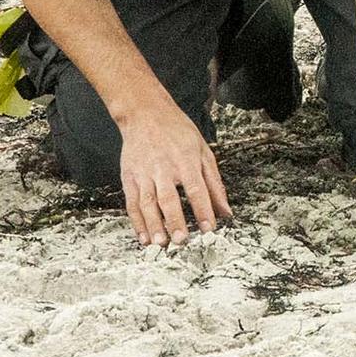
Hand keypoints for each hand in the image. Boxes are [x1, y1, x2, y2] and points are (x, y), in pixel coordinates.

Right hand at [118, 106, 232, 246]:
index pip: (196, 188)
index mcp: (185, 159)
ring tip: (161, 243)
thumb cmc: (177, 131)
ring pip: (147, 203)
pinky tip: (144, 236)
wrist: (145, 113)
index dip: (203, 210)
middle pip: (169, 198)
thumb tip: (226, 211)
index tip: (208, 229)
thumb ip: (215, 183)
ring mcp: (143, 172)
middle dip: (175, 221)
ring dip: (153, 225)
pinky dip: (137, 222)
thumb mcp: (203, 151)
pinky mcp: (129, 176)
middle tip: (181, 240)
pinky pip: (132, 202)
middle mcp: (163, 167)